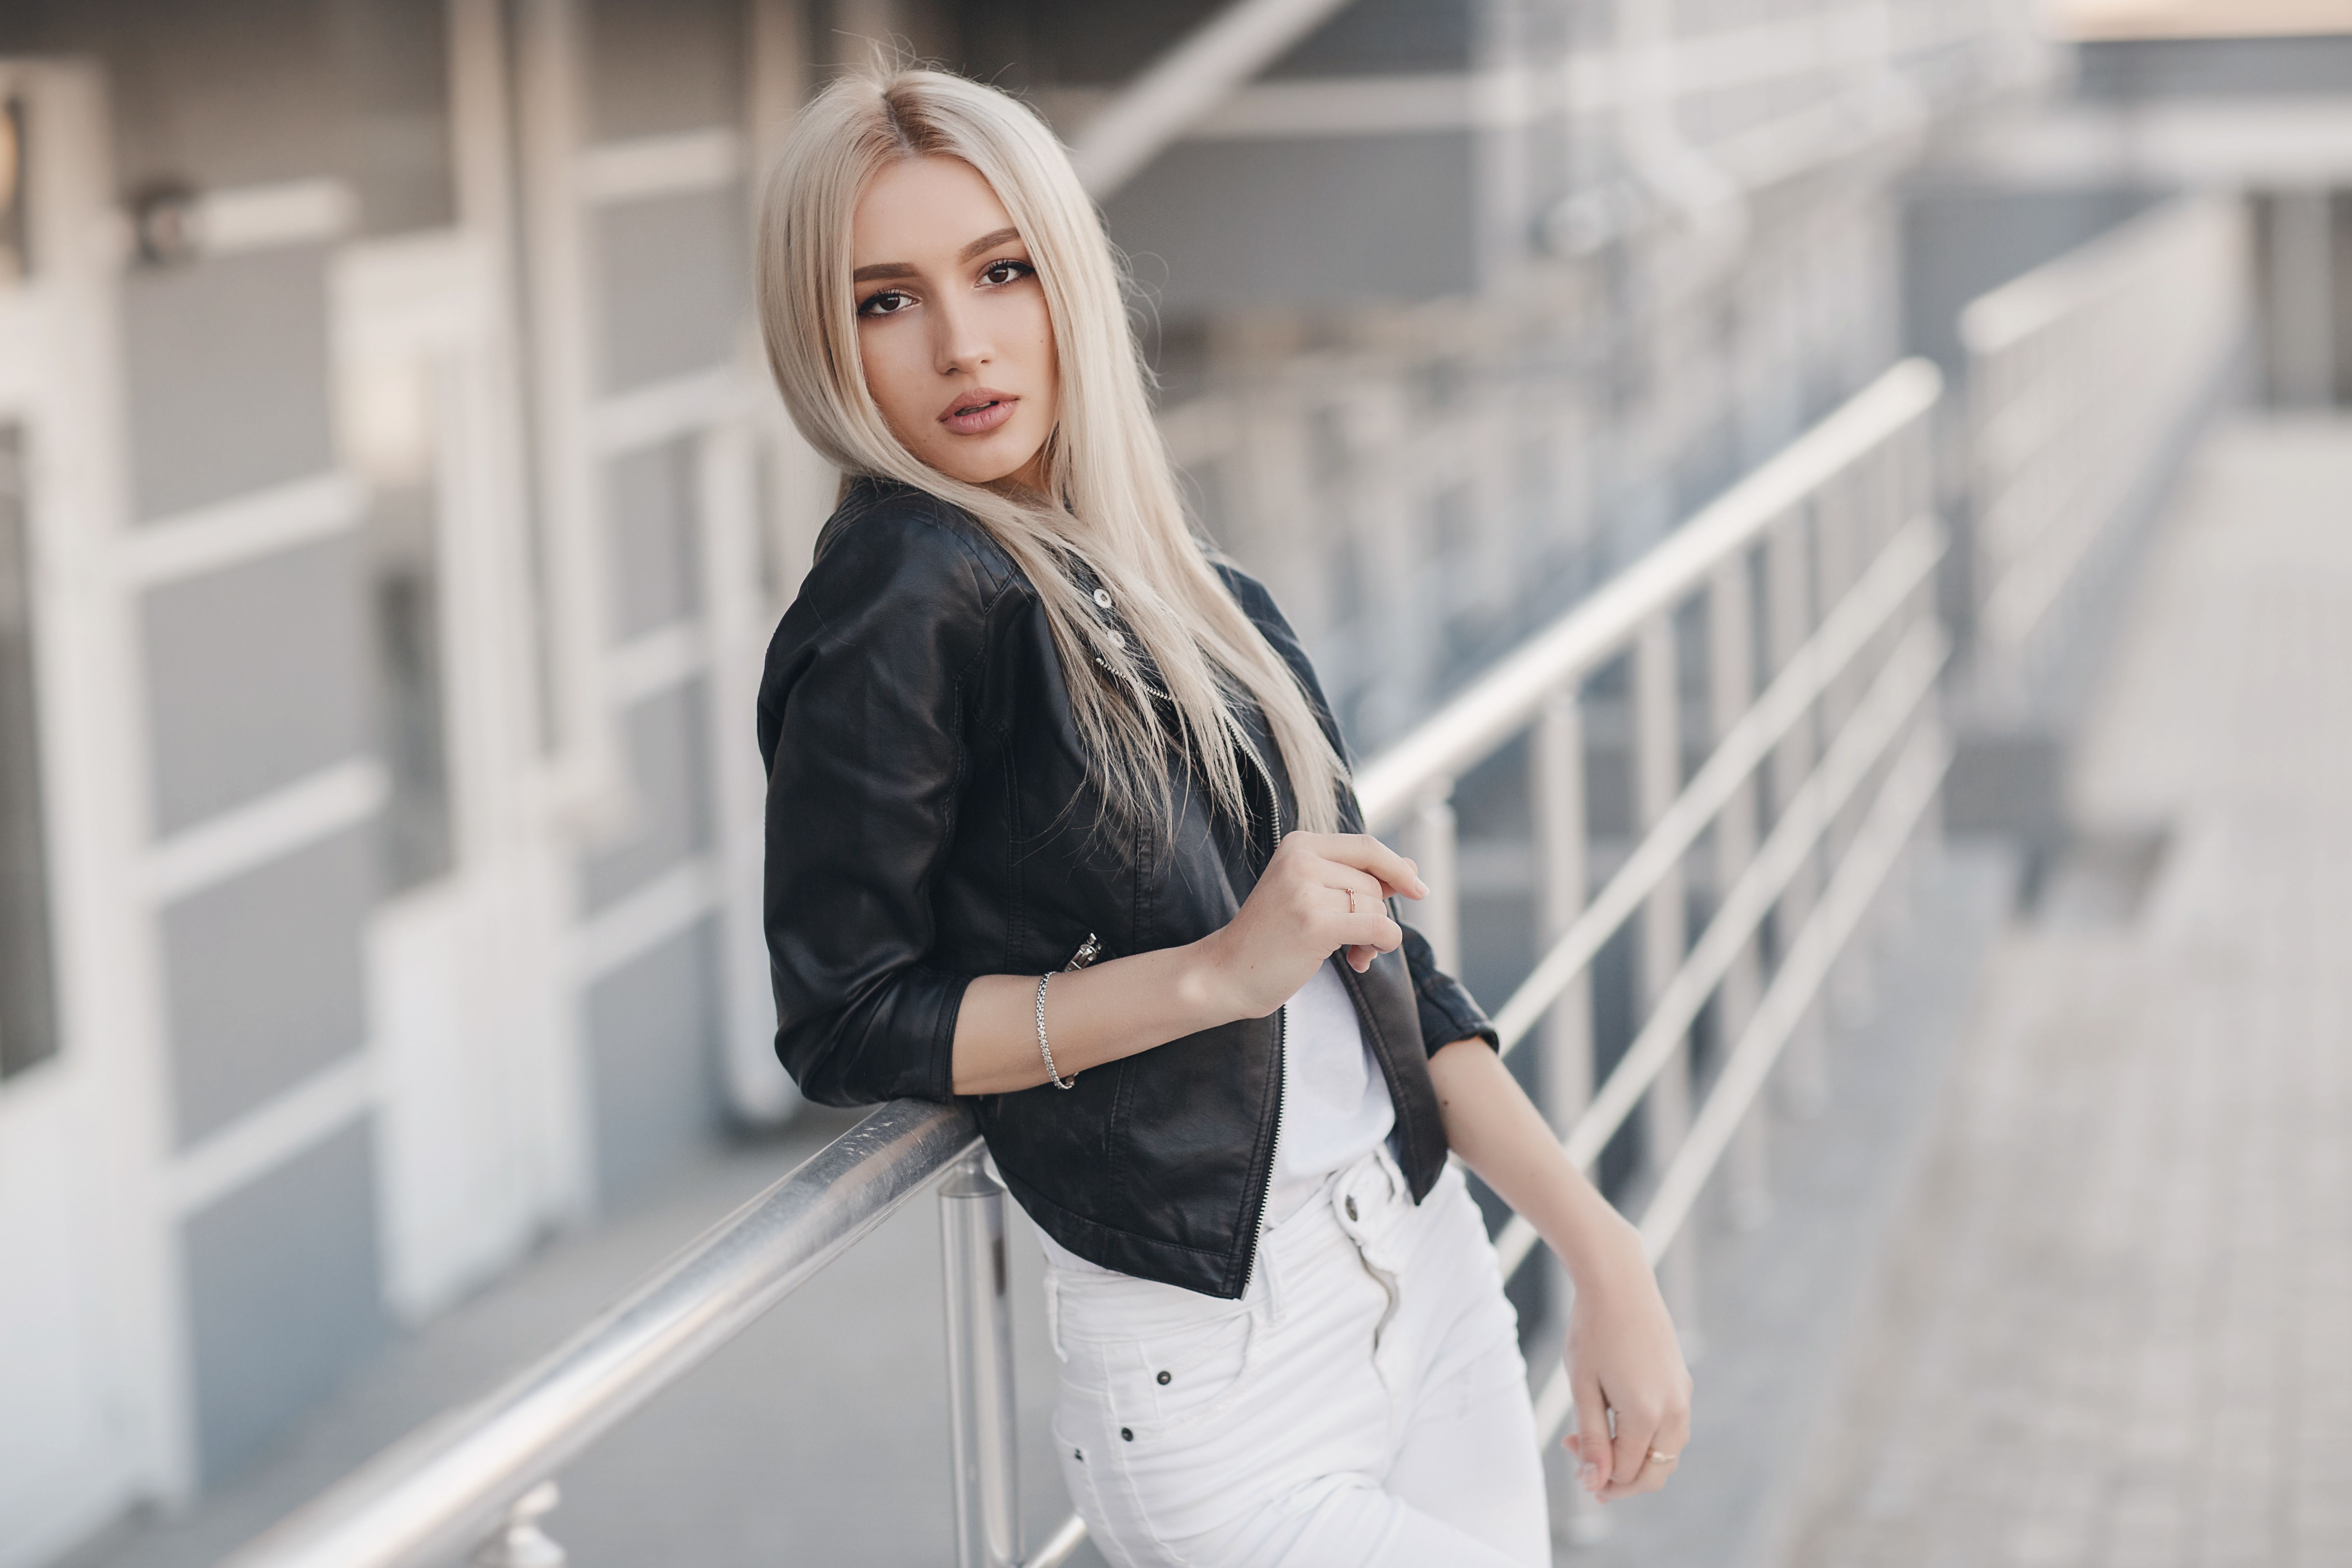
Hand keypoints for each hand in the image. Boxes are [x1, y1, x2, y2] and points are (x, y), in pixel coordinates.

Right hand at [1197, 831, 1424, 1018]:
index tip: (1418, 889)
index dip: (1397, 867)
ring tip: (1349, 954)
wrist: (1226, 973)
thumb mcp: (1311, 894)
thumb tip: (1413, 869)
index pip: (1367, 846)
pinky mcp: (1314, 924)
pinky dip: (1381, 945)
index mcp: (1299, 844)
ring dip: (1373, 937)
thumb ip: (1358, 877)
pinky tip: (1360, 960)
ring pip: (1375, 907)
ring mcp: (1305, 890)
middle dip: (1375, 914)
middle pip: (1372, 882)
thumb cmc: (1272, 936)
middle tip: (1357, 942)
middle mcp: (1301, 859)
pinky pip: (1378, 928)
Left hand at [1562, 1233, 1692, 1501]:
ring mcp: (1682, 1396)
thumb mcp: (1582, 1388)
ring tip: (1599, 1440)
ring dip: (1636, 1459)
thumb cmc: (1593, 1331)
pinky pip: (1672, 1429)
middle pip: (1655, 1472)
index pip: (1627, 1471)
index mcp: (1647, 1414)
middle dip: (1620, 1479)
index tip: (1568, 1447)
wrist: (1619, 1282)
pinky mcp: (1682, 1383)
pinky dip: (1648, 1438)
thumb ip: (1592, 1439)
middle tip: (1585, 1463)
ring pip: (1667, 1453)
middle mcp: (1674, 1409)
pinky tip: (1619, 1418)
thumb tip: (1594, 1483)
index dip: (1597, 1475)